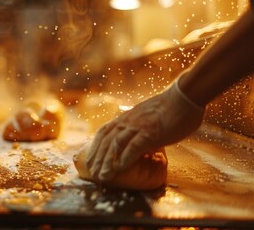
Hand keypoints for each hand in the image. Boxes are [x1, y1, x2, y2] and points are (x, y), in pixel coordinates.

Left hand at [85, 78, 204, 181]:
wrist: (184, 97)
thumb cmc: (169, 109)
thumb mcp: (146, 117)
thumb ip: (138, 127)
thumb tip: (136, 142)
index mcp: (125, 118)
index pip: (103, 133)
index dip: (94, 148)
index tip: (89, 161)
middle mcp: (127, 121)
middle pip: (106, 142)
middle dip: (98, 159)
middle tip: (93, 174)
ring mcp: (138, 126)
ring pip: (116, 145)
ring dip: (108, 162)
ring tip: (103, 176)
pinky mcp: (151, 132)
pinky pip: (134, 146)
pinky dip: (125, 158)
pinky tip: (120, 169)